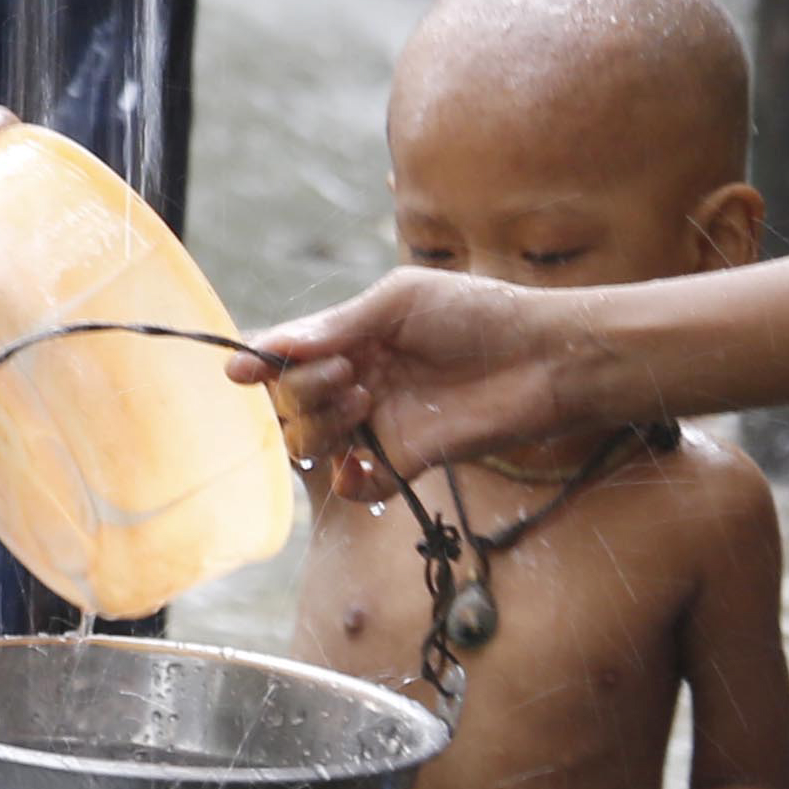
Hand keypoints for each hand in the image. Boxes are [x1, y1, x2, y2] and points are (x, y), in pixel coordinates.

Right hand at [240, 265, 603, 482]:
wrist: (545, 358)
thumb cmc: (480, 313)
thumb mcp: (401, 301)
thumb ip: (337, 326)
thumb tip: (269, 346)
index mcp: (353, 337)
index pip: (287, 356)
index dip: (261, 364)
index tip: (242, 373)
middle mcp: (359, 381)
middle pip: (291, 403)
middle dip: (305, 389)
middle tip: (351, 373)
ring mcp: (381, 422)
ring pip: (314, 444)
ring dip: (323, 426)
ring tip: (367, 400)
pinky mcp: (408, 459)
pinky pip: (359, 486)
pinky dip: (352, 480)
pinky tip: (363, 464)